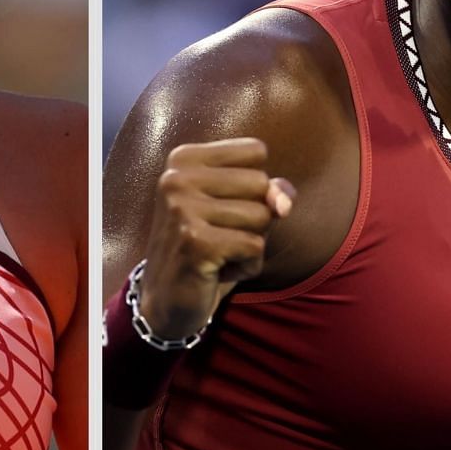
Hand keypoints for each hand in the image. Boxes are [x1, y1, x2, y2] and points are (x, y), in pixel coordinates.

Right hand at [137, 138, 293, 339]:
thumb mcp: (238, 207)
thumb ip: (268, 191)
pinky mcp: (195, 241)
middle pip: (261, 183)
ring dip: (251, 244)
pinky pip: (255, 247)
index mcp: (183, 159)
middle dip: (254, 217)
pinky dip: (247, 266)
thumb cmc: (208, 246)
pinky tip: (218, 270)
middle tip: (218, 235)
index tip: (220, 207)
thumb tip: (283, 202)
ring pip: (262, 216)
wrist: (167, 298)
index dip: (253, 186)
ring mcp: (182, 209)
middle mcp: (176, 177)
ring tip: (218, 253)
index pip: (256, 151)